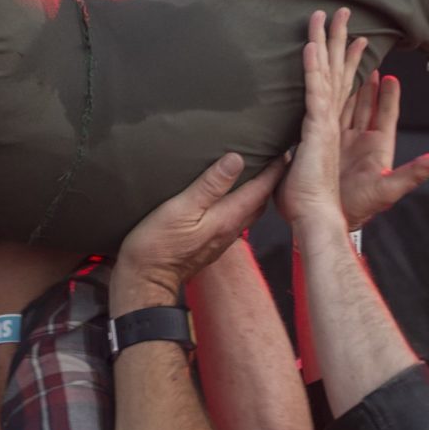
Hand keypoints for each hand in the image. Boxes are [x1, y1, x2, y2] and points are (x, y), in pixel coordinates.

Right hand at [115, 153, 284, 307]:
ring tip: (255, 170)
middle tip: (273, 156)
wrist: (145, 281)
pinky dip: (240, 201)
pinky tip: (230, 194)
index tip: (283, 148)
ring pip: (248, 210)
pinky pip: (235, 217)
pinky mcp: (210, 243)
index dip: (274, 169)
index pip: (261, 190)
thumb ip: (209, 186)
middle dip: (271, 179)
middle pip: (260, 201)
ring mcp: (221, 238)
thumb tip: (236, 159)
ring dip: (256, 190)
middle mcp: (231, 229)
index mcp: (227, 218)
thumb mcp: (181, 209)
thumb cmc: (158, 245)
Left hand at [278, 8, 361, 228]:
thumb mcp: (294, 169)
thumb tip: (276, 143)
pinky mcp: (317, 129)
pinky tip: (309, 45)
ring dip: (324, 41)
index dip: (340, 59)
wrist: (316, 218)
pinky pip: (314, 91)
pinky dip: (312, 68)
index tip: (345, 37)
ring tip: (324, 13)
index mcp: (326, 126)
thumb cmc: (306, 200)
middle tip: (342, 11)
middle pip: (336, 70)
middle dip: (339, 39)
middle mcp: (330, 119)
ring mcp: (325, 122)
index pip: (335, 84)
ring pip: (326, 73)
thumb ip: (290, 151)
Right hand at [337, 70, 428, 230]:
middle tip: (369, 60)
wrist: (330, 217)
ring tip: (349, 69)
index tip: (391, 77)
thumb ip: (415, 173)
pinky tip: (324, 88)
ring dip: (349, 88)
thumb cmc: (362, 207)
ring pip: (347, 107)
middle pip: (366, 105)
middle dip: (368, 82)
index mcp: (379, 146)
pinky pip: (328, 116)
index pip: (386, 114)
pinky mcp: (326, 145)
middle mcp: (362, 141)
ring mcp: (344, 142)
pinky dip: (327, 100)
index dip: (389, 95)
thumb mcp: (390, 189)